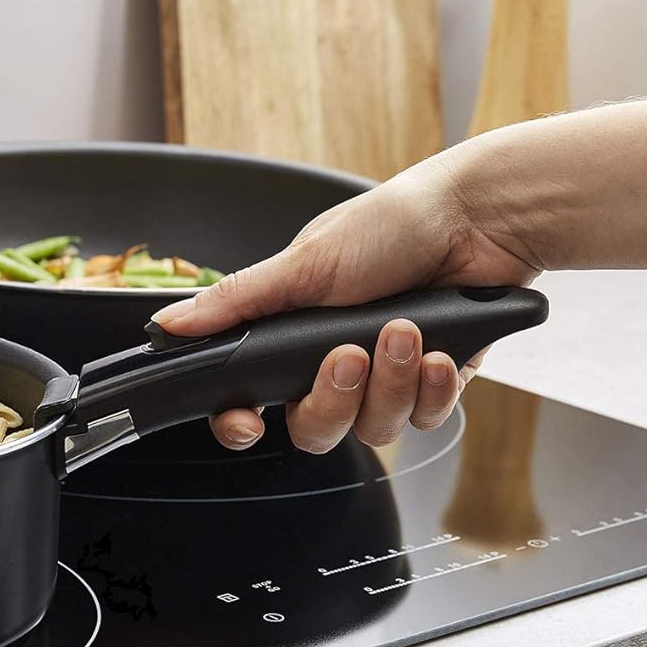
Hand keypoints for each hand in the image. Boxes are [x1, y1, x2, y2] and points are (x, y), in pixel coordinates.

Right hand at [151, 151, 538, 451]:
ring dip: (390, 383)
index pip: (252, 400)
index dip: (243, 422)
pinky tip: (441, 351)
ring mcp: (389, 378)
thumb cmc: (394, 223)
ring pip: (374, 428)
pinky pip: (427, 417)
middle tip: (348, 355)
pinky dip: (433, 386)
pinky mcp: (438, 384)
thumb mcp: (305, 262)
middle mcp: (337, 361)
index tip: (249, 421)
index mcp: (294, 333)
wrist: (479, 218)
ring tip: (406, 332)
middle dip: (333, 398)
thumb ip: (237, 302)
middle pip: (315, 428)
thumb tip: (167, 326)